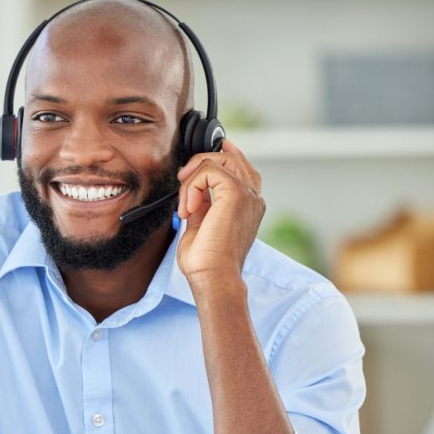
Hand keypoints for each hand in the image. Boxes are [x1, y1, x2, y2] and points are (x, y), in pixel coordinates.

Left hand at [175, 139, 265, 287]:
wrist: (213, 277)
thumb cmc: (206, 262)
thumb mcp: (201, 225)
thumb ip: (201, 205)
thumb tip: (192, 192)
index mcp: (248, 205)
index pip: (241, 167)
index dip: (221, 155)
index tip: (194, 164)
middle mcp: (252, 197)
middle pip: (231, 157)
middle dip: (200, 163)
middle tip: (181, 183)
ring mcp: (247, 194)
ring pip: (220, 159)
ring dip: (193, 178)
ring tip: (186, 205)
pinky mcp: (235, 193)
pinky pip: (209, 170)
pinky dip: (192, 186)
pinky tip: (189, 209)